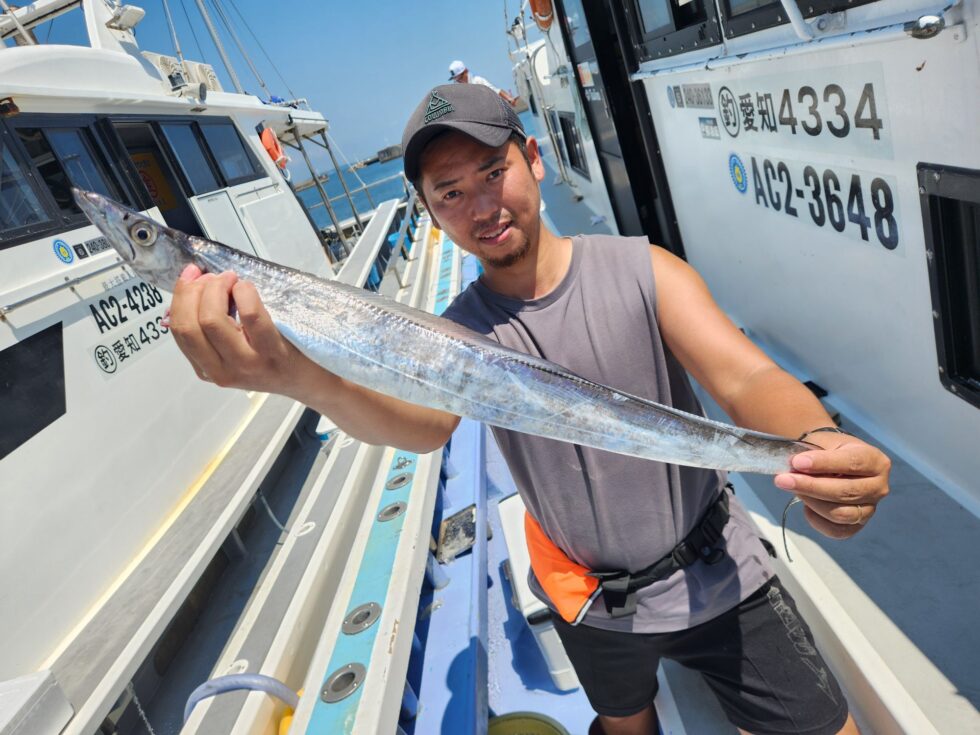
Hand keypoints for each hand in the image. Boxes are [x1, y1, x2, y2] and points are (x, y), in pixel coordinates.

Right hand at [167, 264, 317, 395]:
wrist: (307, 378)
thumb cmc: (270, 359)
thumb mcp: (232, 353)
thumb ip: (209, 330)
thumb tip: (190, 291)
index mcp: (207, 369)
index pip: (179, 332)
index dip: (180, 297)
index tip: (190, 276)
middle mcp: (223, 372)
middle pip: (190, 325)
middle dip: (194, 291)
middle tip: (212, 277)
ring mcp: (246, 363)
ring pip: (212, 319)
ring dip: (216, 289)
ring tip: (230, 279)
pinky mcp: (271, 351)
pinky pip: (249, 314)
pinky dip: (243, 292)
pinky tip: (246, 288)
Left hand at [774, 435, 890, 538]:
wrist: (832, 460)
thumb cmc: (828, 450)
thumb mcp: (824, 443)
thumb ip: (812, 455)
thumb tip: (794, 469)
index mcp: (875, 460)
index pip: (852, 463)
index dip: (823, 464)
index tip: (797, 462)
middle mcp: (879, 487)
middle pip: (846, 492)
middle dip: (811, 486)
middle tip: (782, 479)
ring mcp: (870, 508)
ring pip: (841, 513)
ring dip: (811, 502)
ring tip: (790, 488)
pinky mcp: (857, 525)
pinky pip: (836, 530)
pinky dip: (817, 520)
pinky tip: (805, 506)